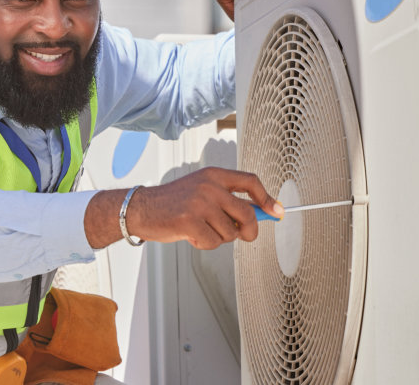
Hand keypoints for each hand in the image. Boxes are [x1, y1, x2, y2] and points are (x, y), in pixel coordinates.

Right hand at [84, 168, 283, 249]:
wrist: (141, 208)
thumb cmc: (173, 203)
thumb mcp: (202, 191)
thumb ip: (228, 199)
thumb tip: (261, 213)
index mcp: (214, 175)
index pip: (250, 181)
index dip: (268, 198)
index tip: (277, 211)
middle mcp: (209, 186)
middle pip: (247, 213)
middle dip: (250, 230)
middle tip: (245, 235)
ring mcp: (200, 203)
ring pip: (230, 233)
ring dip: (219, 238)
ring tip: (201, 229)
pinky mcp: (190, 221)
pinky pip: (213, 242)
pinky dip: (205, 244)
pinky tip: (191, 235)